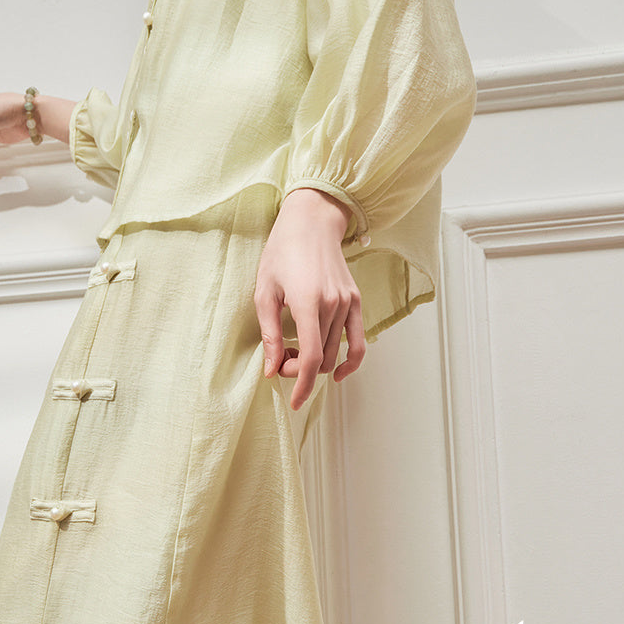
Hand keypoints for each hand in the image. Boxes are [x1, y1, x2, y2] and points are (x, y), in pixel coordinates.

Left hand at [254, 188, 366, 410]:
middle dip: (298, 369)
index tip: (294, 401)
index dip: (301, 384)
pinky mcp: (355, 301)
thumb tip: (272, 369)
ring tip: (292, 349)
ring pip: (333, 353)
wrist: (311, 222)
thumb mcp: (264, 292)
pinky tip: (337, 373)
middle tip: (279, 357)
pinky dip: (350, 362)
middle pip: (320, 359)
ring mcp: (347, 303)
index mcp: (307, 302)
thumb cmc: (281, 253)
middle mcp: (332, 304)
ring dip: (314, 362)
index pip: (310, 357)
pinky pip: (359, 342)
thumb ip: (270, 334)